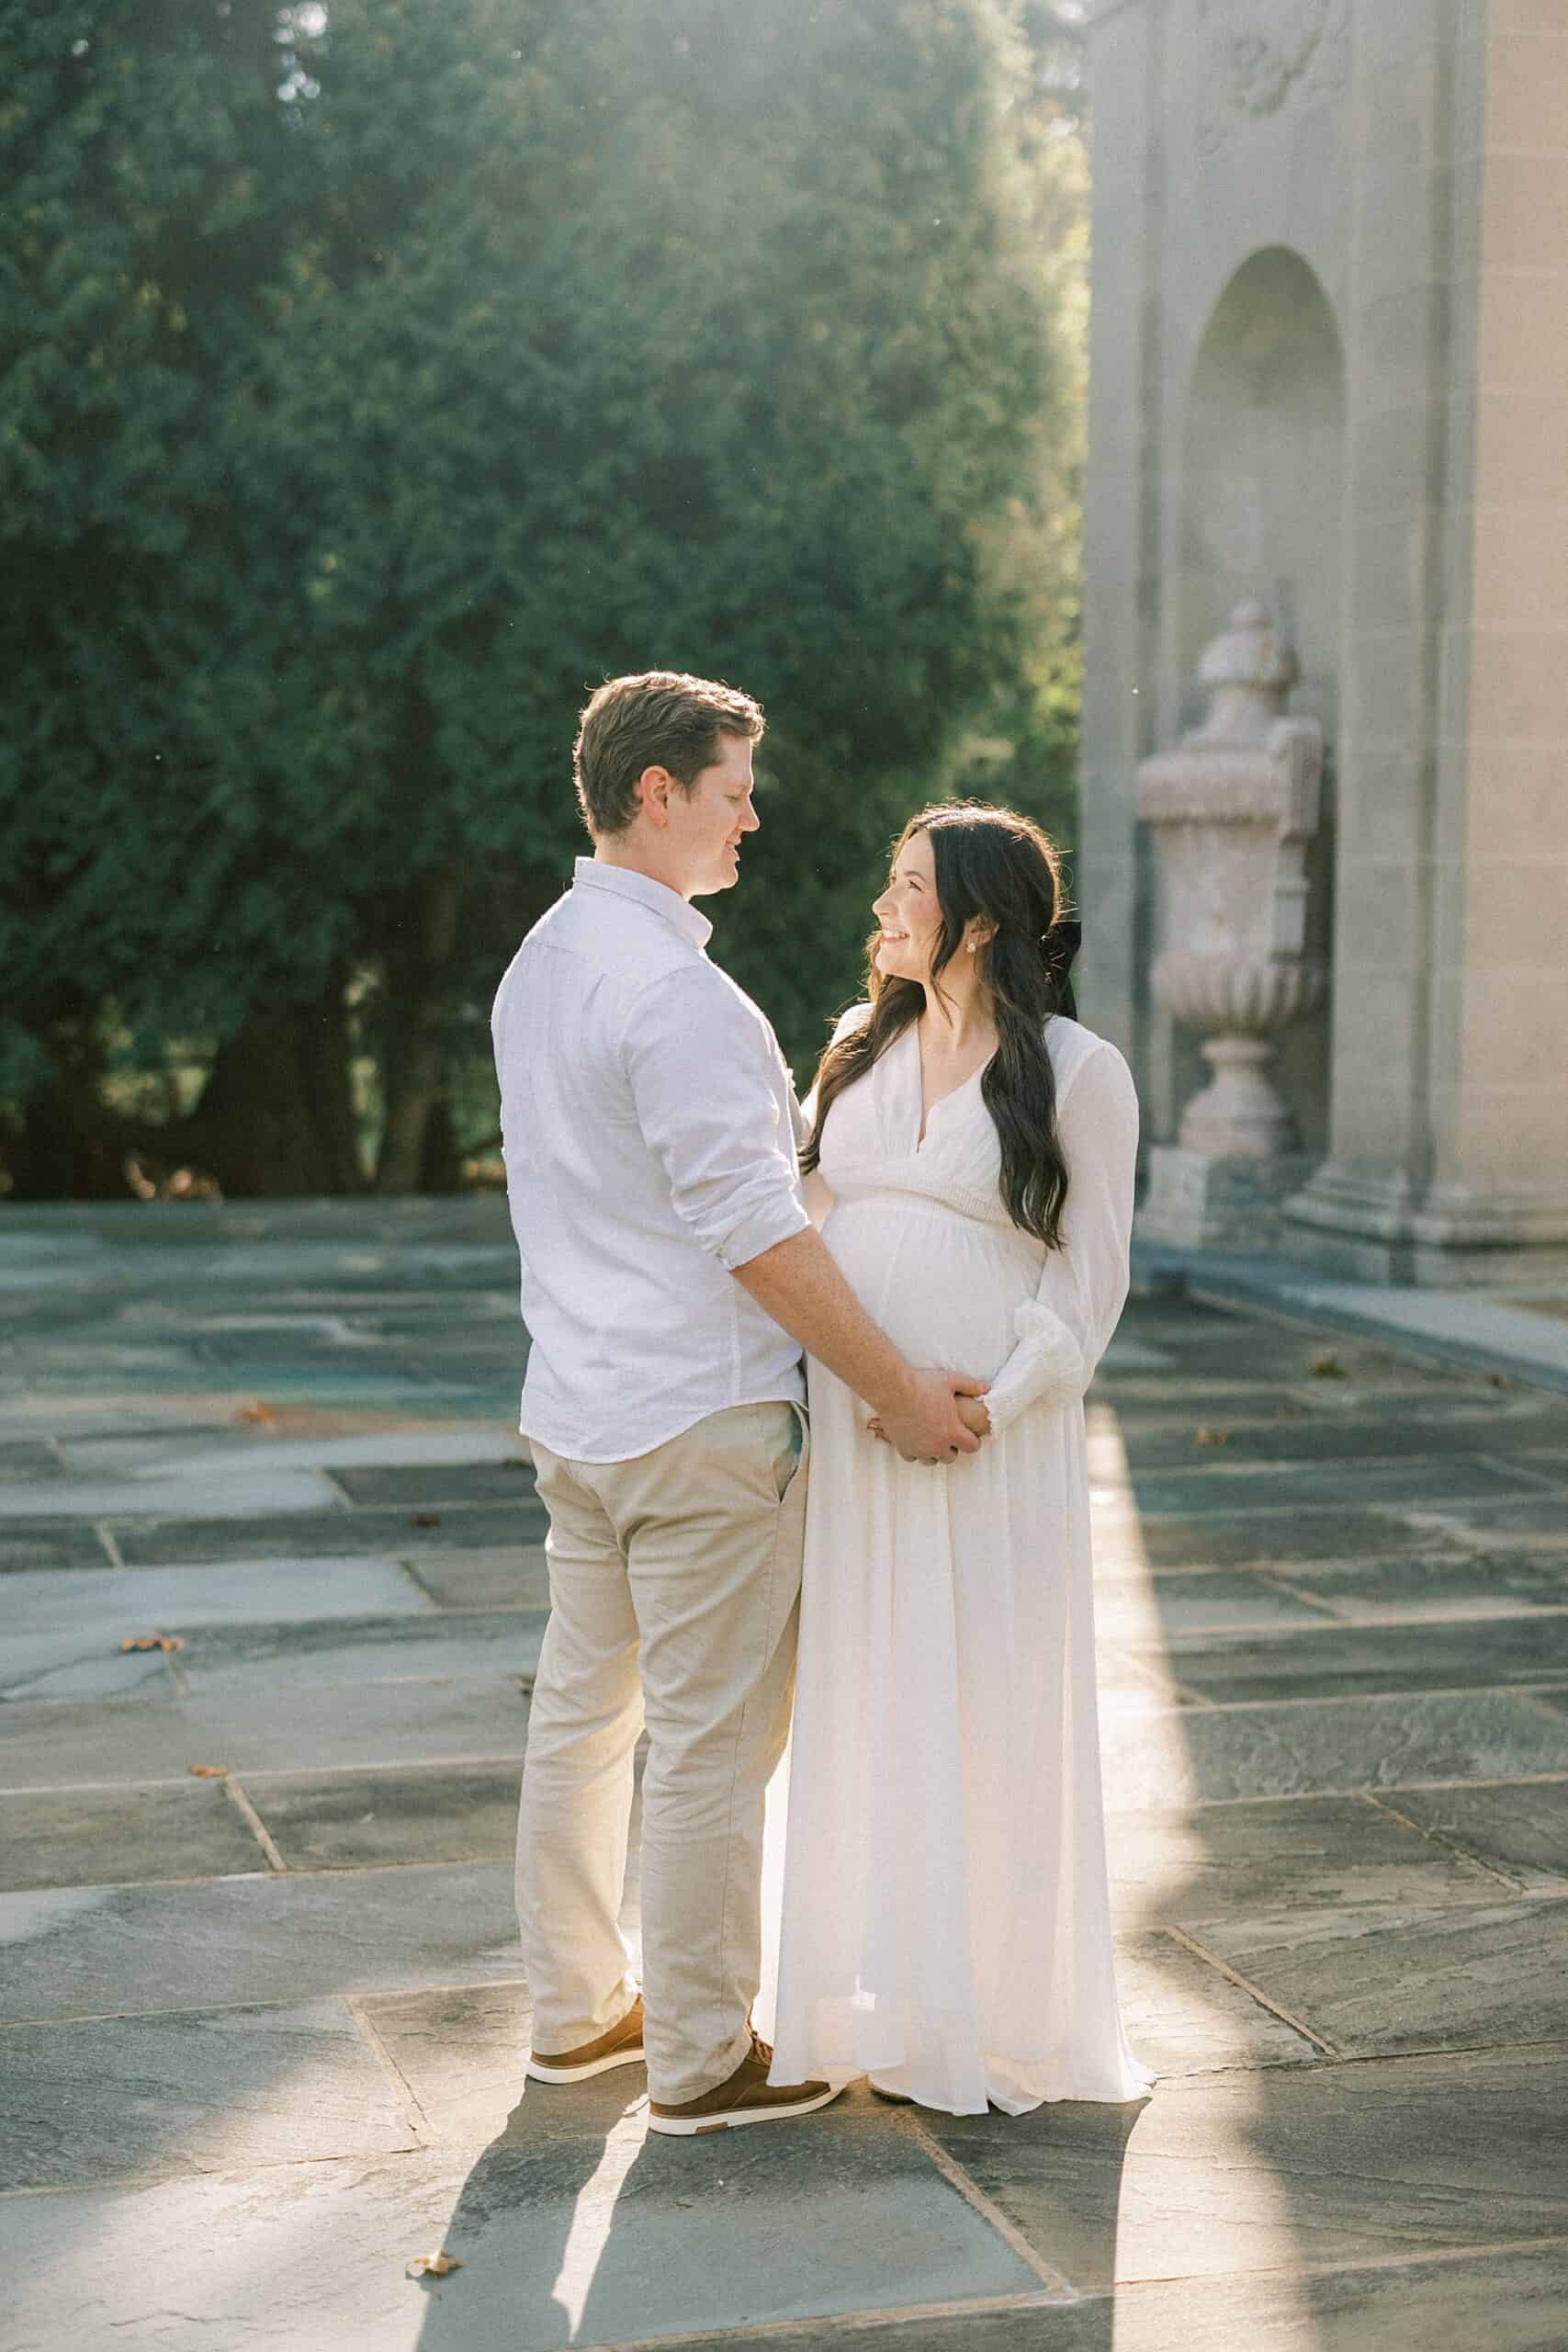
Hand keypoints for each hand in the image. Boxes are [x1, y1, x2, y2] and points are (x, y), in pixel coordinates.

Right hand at [866, 1368, 989, 1462]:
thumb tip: (987, 1387)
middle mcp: (937, 1445)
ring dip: (934, 1452)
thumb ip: (971, 1386)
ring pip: (931, 1460)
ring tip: (932, 1440)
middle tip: (948, 1435)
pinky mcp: (903, 1447)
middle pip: (951, 1457)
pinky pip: (912, 1458)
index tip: (969, 1435)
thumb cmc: (923, 1384)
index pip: (972, 1446)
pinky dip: (915, 1451)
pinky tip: (915, 1440)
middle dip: (952, 1447)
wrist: (893, 1389)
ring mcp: (919, 1449)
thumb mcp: (951, 1381)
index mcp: (953, 1432)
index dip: (973, 1441)